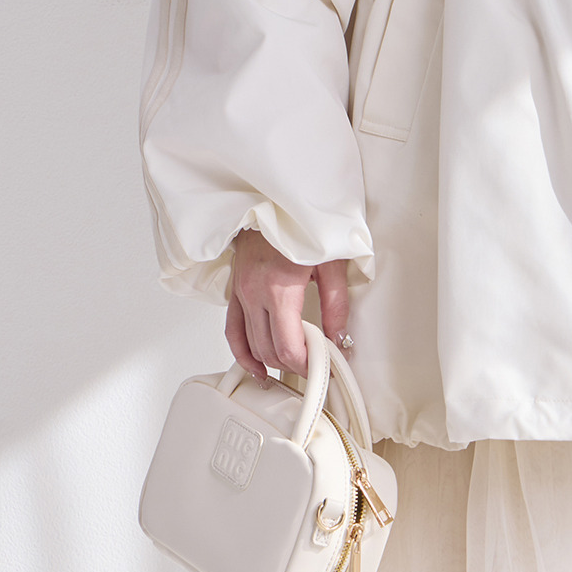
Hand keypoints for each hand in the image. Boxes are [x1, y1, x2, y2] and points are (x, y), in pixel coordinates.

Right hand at [225, 229, 351, 383]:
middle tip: (314, 366)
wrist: (273, 200)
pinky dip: (243, 353)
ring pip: (251, 345)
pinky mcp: (235, 290)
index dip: (306, 364)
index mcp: (280, 287)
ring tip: (290, 371)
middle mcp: (255, 294)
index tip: (321, 366)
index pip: (288, 346)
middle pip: (269, 350)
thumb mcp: (331, 260)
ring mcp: (242, 293)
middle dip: (292, 365)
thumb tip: (339, 336)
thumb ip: (336, 303)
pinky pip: (232, 331)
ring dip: (271, 363)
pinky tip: (256, 366)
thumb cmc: (301, 222)